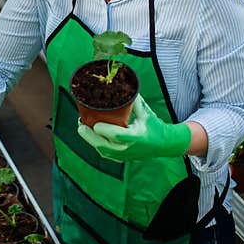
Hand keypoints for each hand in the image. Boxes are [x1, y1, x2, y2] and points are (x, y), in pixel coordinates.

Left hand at [77, 96, 191, 161]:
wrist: (163, 144)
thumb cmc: (154, 126)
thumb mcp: (146, 112)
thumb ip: (135, 100)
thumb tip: (123, 84)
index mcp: (134, 136)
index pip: (114, 134)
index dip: (102, 128)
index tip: (94, 120)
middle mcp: (127, 149)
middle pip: (102, 145)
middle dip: (88, 134)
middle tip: (80, 124)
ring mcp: (123, 156)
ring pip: (101, 149)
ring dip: (90, 139)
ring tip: (82, 126)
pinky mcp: (120, 159)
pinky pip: (104, 152)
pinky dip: (96, 143)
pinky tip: (90, 134)